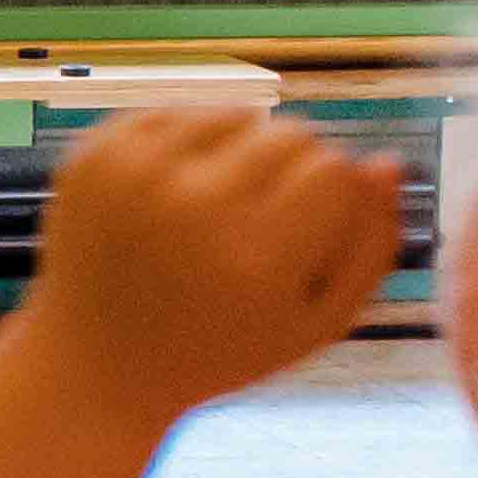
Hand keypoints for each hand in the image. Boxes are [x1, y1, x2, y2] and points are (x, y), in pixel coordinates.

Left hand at [0, 106, 402, 432]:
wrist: (93, 364)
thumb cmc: (223, 348)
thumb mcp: (318, 323)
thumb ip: (372, 246)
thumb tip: (385, 162)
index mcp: (253, 257)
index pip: (335, 169)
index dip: (335, 194)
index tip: (313, 226)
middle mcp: (191, 206)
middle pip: (291, 133)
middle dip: (296, 168)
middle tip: (268, 218)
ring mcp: (132, 176)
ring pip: (236, 113)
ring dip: (244, 148)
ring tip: (225, 204)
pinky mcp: (92, 159)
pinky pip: (175, 113)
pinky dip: (190, 143)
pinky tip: (180, 191)